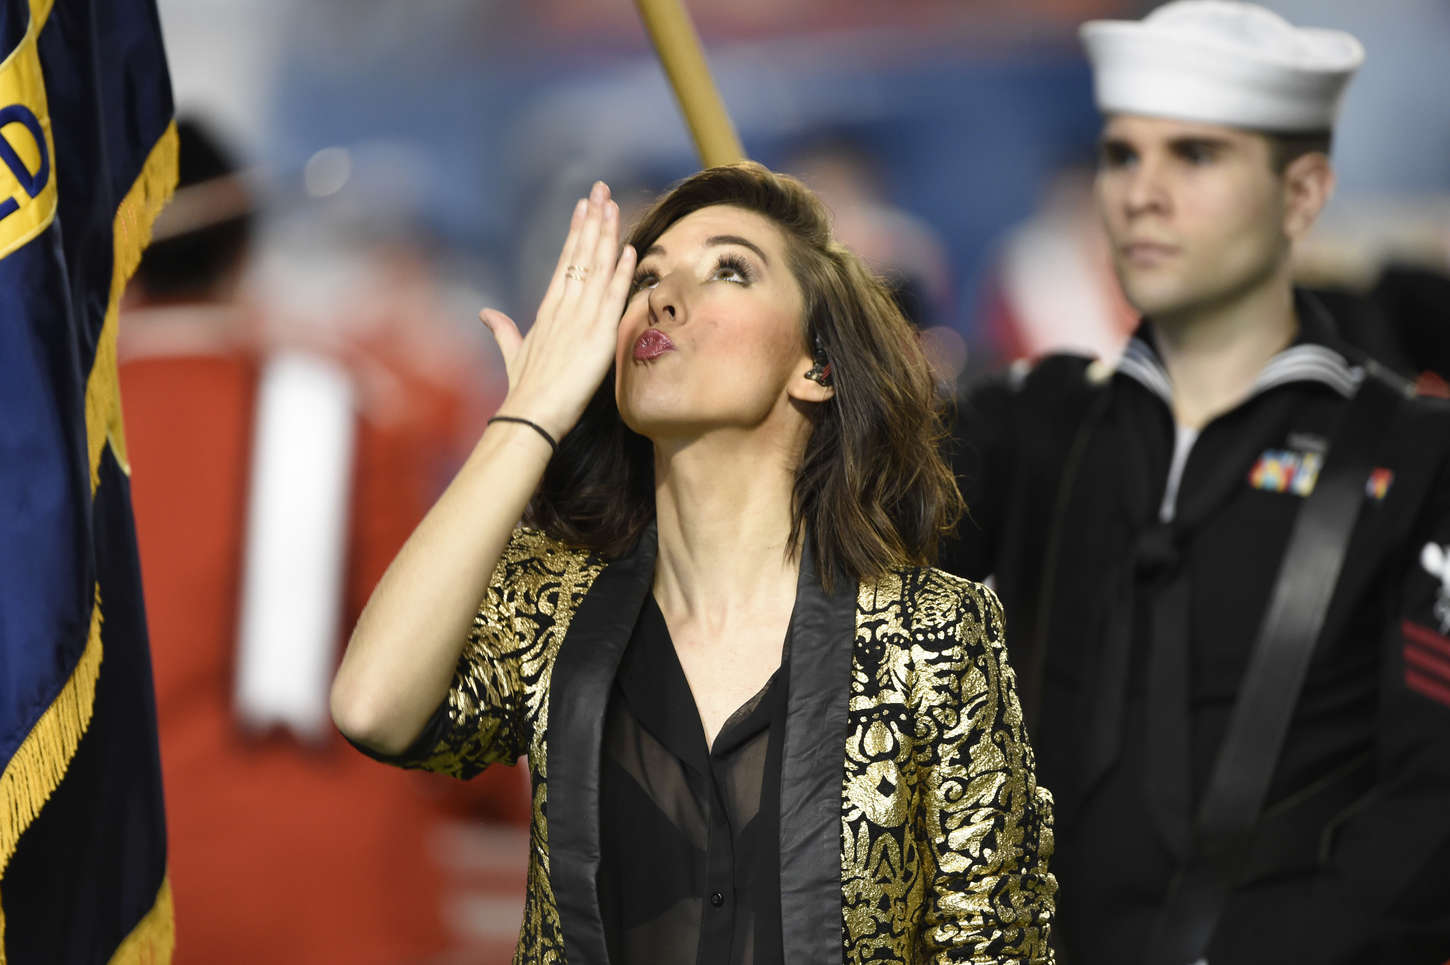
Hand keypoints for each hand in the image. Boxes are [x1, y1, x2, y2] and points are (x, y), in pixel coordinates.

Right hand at [479, 181, 636, 441]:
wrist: (530, 415)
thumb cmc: (524, 391)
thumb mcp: (514, 355)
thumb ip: (503, 331)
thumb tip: (485, 313)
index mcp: (547, 311)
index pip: (565, 262)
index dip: (576, 233)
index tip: (584, 207)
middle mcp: (563, 308)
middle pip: (580, 255)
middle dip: (592, 220)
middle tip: (600, 188)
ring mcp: (580, 320)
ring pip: (595, 268)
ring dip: (606, 235)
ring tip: (612, 204)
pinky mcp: (596, 337)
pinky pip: (611, 298)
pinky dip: (620, 273)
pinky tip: (628, 249)